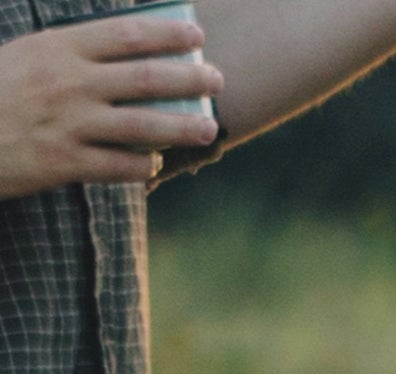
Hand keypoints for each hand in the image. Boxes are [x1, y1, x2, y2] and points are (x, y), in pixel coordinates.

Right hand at [0, 15, 221, 198]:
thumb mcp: (27, 55)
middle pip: (145, 79)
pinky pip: (121, 166)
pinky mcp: (66, 163)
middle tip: (217, 79)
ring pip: (143, 126)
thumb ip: (72, 53)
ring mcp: (70, 125)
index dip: (167, 34)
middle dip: (188, 79)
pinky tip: (156, 161)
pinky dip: (144, 164)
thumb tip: (126, 49)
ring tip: (210, 128)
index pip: (124, 34)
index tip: (197, 36)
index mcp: (57, 48)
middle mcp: (69, 83)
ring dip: (183, 127)